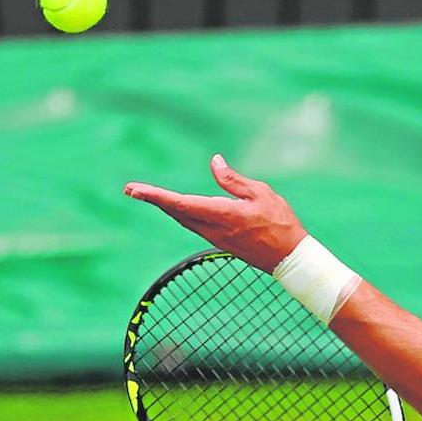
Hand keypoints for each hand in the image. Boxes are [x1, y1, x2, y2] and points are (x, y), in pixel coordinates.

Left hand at [124, 155, 307, 271]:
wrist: (290, 258)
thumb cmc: (281, 224)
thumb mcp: (262, 194)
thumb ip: (234, 180)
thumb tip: (214, 162)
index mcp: (223, 214)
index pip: (180, 203)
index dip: (155, 196)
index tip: (135, 190)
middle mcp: (214, 229)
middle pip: (176, 212)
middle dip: (153, 200)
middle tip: (131, 189)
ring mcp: (216, 238)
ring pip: (183, 220)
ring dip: (166, 207)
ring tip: (148, 195)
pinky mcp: (221, 242)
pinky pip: (194, 225)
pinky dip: (181, 214)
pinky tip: (178, 208)